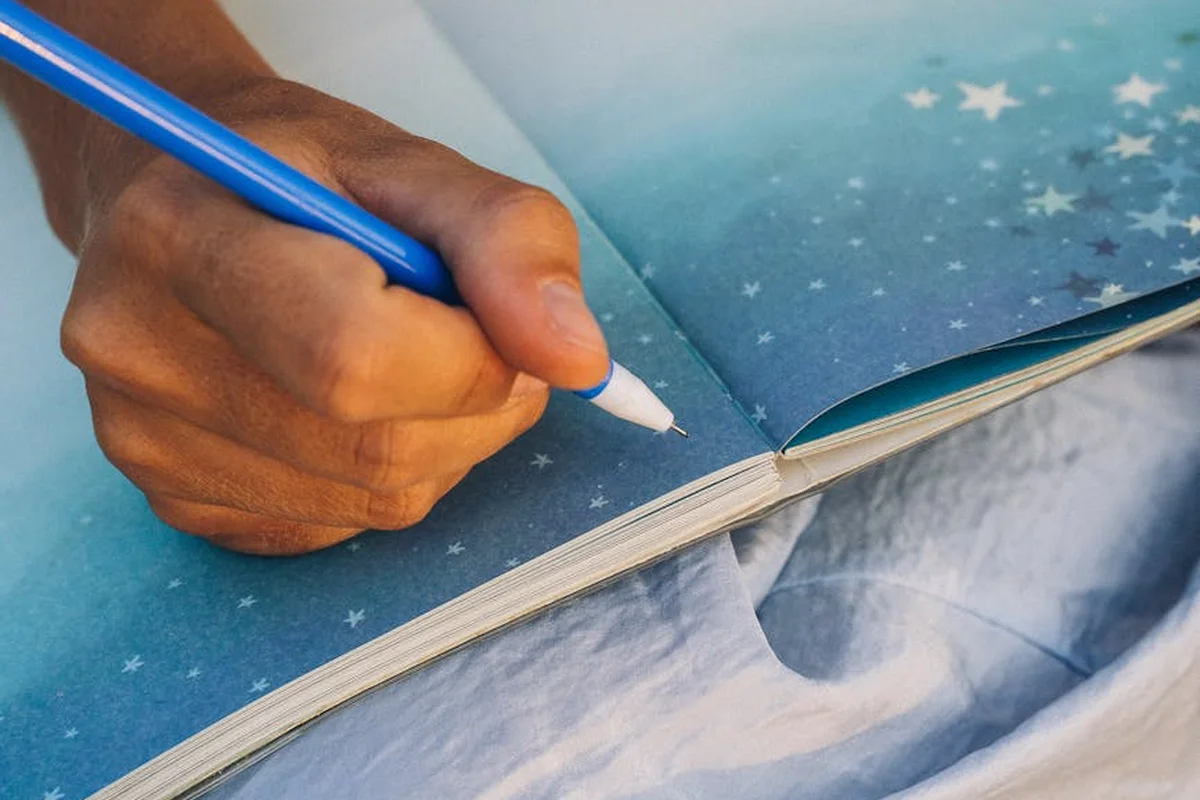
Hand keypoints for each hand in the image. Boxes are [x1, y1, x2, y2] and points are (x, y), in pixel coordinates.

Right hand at [59, 78, 609, 554]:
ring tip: (414, 359)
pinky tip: (356, 405)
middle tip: (476, 338)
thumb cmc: (301, 176)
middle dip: (476, 403)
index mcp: (178, 235)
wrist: (180, 203)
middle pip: (378, 445)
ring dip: (446, 441)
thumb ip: (509, 241)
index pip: (357, 356)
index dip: (474, 357)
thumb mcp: (413, 165)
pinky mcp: (176, 502)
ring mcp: (144, 442)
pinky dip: (391, 474)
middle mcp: (135, 351)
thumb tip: (581, 361)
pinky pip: (345, 523)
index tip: (502, 320)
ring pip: (378, 498)